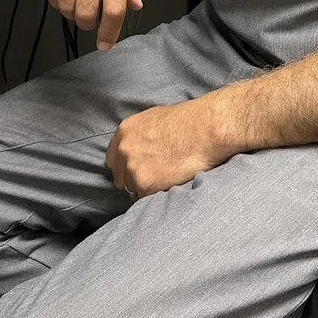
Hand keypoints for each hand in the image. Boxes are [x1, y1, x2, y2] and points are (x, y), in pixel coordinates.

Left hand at [106, 97, 233, 196]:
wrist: (204, 130)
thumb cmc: (186, 121)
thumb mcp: (153, 119)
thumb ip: (138, 135)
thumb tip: (138, 147)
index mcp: (124, 131)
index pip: (113, 158)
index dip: (125, 166)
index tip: (137, 170)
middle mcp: (123, 149)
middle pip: (119, 176)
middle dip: (133, 179)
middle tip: (153, 178)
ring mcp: (132, 167)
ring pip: (131, 189)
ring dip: (144, 189)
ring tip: (164, 181)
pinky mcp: (144, 184)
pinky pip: (144, 198)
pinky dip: (155, 195)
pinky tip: (169, 184)